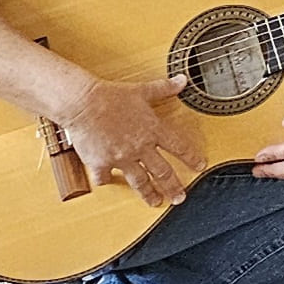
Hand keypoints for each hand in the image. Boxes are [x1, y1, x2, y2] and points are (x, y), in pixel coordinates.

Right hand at [59, 74, 199, 208]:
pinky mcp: (101, 163)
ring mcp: (121, 158)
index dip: (191, 158)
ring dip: (149, 193)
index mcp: (152, 130)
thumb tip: (183, 80)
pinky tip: (111, 183)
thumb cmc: (111, 95)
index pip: (178, 147)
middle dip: (173, 187)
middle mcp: (139, 147)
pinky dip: (108, 181)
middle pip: (162, 172)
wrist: (83, 103)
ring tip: (156, 202)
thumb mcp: (142, 90)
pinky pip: (106, 177)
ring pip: (139, 181)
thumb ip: (164, 88)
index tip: (199, 166)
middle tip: (180, 198)